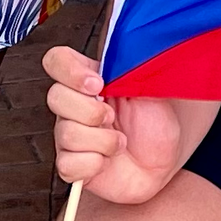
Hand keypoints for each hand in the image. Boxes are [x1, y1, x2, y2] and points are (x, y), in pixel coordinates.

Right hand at [44, 47, 186, 205]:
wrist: (165, 164)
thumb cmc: (157, 126)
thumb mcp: (151, 89)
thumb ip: (130, 69)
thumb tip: (118, 54)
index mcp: (90, 81)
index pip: (58, 61)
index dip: (70, 71)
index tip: (98, 84)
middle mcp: (75, 106)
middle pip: (55, 97)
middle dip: (91, 111)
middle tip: (113, 118)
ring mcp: (70, 136)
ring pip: (66, 133)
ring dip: (103, 141)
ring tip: (119, 142)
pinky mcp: (72, 165)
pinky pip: (66, 164)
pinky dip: (94, 164)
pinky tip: (107, 160)